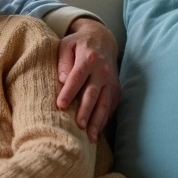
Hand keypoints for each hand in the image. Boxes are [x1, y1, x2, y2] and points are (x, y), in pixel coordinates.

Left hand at [56, 18, 119, 141]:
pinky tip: (97, 131)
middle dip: (85, 111)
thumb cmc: (78, 44)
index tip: (60, 106)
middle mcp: (103, 71)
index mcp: (89, 59)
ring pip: (105, 103)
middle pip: (93, 94)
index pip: (77, 78)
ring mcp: (112, 81)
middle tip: (77, 126)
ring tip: (89, 137)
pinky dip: (104, 119)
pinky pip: (111, 106)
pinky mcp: (116, 89)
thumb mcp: (66, 45)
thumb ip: (63, 61)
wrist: (102, 40)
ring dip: (97, 121)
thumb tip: (61, 80)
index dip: (69, 93)